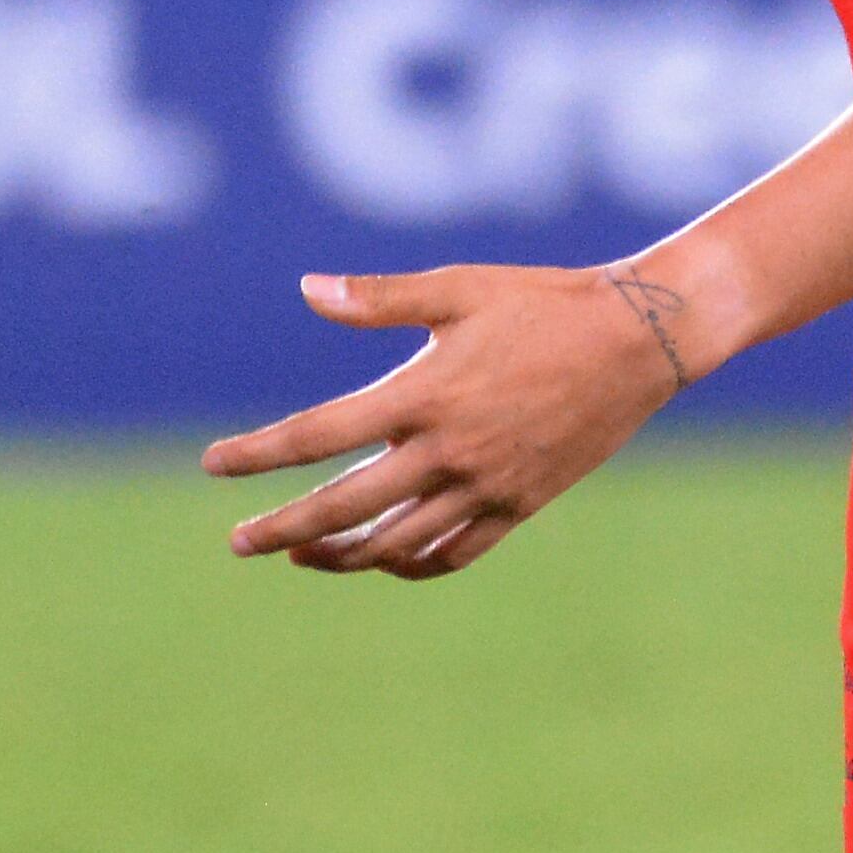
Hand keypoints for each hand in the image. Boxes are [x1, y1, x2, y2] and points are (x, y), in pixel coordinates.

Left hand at [200, 262, 696, 578]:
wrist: (639, 340)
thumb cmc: (543, 301)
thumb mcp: (458, 288)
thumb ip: (378, 298)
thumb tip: (306, 289)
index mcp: (424, 393)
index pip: (319, 434)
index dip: (260, 453)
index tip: (213, 465)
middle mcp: (449, 451)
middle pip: (345, 507)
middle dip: (282, 528)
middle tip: (237, 542)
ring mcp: (486, 487)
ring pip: (394, 544)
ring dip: (338, 553)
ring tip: (297, 553)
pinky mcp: (519, 506)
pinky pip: (452, 554)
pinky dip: (408, 564)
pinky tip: (380, 557)